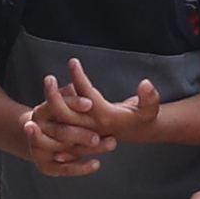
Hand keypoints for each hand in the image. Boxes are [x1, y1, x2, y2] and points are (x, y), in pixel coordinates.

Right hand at [13, 91, 108, 175]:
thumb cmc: (57, 114)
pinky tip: (97, 164)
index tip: (90, 103)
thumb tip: (76, 86)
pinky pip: (64, 169)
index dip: (73, 103)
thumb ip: (68, 96)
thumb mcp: (62, 101)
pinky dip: (81, 167)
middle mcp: (37, 130)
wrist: (38, 136)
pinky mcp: (46, 166)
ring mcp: (39, 150)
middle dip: (82, 134)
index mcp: (42, 111)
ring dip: (89, 148)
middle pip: (62, 132)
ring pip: (66, 150)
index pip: (56, 106)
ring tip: (112, 143)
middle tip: (99, 134)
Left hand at [39, 60, 167, 147]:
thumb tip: (146, 83)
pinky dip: (52, 115)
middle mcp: (90, 127)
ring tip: (49, 82)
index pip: (87, 96)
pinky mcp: (77, 137)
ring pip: (58, 121)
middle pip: (64, 114)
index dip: (78, 77)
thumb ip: (150, 97)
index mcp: (106, 118)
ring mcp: (82, 133)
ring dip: (50, 103)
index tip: (72, 61)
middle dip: (53, 95)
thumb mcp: (150, 109)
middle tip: (49, 77)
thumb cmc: (141, 116)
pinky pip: (59, 128)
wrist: (136, 132)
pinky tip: (50, 98)